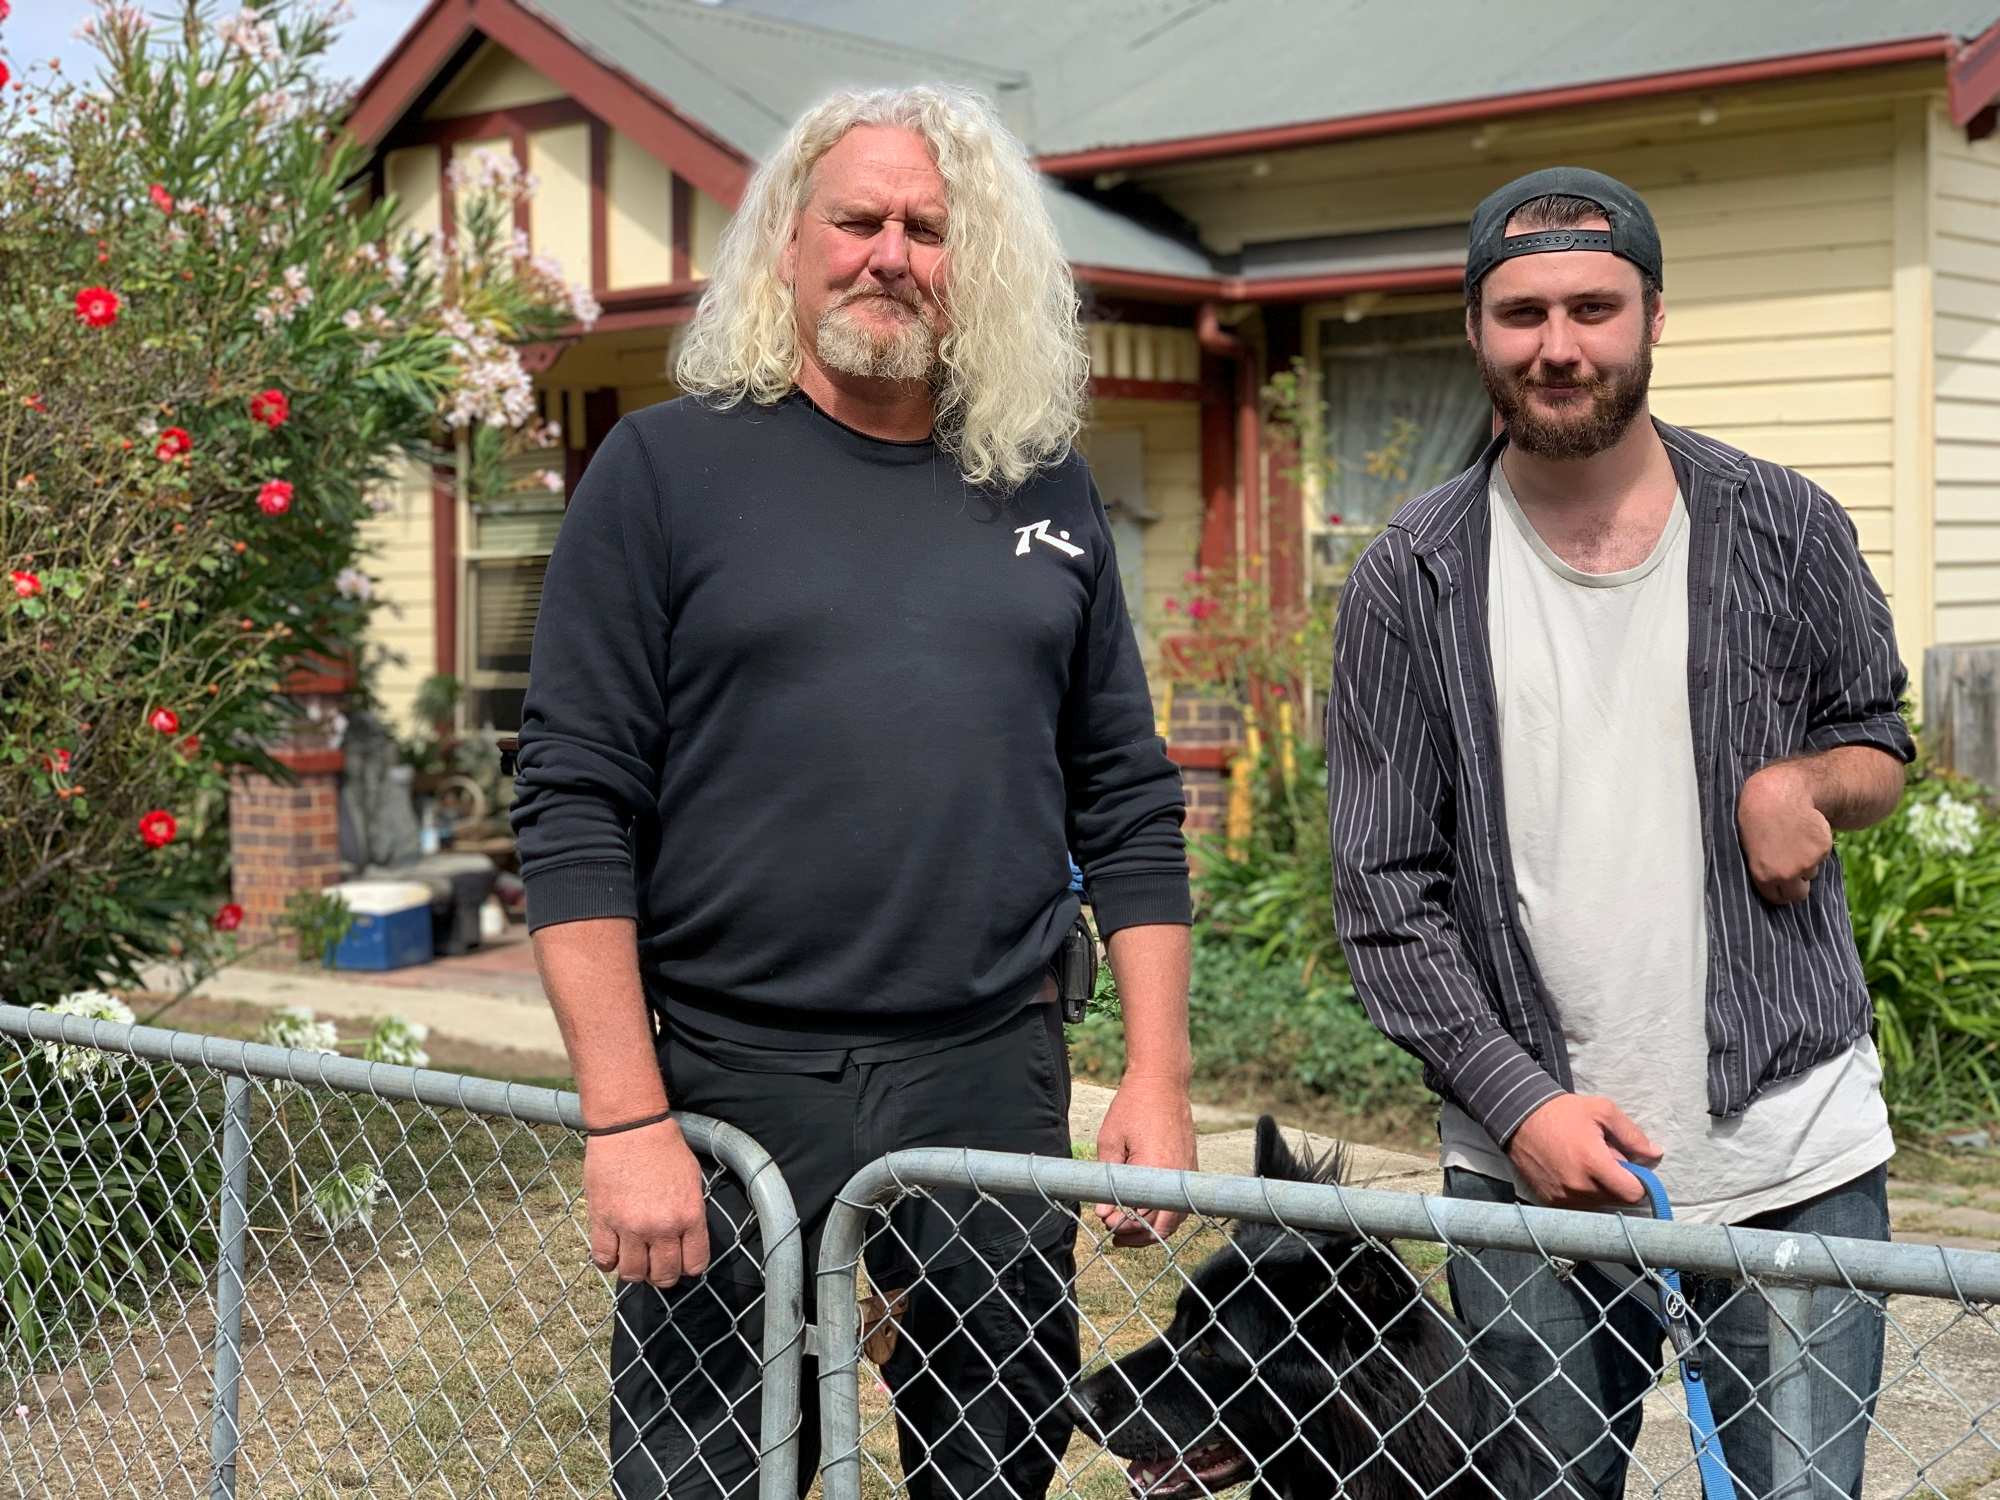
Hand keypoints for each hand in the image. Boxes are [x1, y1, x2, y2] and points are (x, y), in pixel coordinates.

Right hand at [582, 1119, 709, 1285]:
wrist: (631, 1127)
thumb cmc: (664, 1147)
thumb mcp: (692, 1179)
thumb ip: (691, 1213)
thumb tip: (688, 1237)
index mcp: (689, 1215)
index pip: (695, 1264)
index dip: (688, 1267)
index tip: (682, 1261)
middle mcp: (661, 1227)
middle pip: (664, 1276)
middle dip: (662, 1275)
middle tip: (656, 1264)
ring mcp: (630, 1227)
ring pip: (633, 1274)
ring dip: (635, 1271)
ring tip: (634, 1258)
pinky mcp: (603, 1221)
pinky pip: (604, 1259)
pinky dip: (608, 1262)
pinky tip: (613, 1252)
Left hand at [1094, 1073, 1196, 1246]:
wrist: (1162, 1082)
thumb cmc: (1133, 1107)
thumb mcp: (1110, 1140)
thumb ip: (1107, 1180)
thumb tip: (1104, 1213)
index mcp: (1156, 1169)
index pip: (1142, 1217)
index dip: (1123, 1226)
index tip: (1105, 1223)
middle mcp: (1177, 1176)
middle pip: (1163, 1226)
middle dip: (1139, 1236)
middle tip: (1115, 1237)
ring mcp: (1188, 1173)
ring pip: (1177, 1219)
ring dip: (1155, 1230)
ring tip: (1130, 1232)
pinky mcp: (1191, 1168)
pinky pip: (1182, 1204)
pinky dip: (1167, 1216)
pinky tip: (1149, 1216)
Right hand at [1505, 1093, 1661, 1210]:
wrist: (1519, 1117)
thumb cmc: (1563, 1112)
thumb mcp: (1602, 1111)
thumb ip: (1632, 1135)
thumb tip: (1656, 1154)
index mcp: (1594, 1164)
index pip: (1633, 1194)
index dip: (1639, 1183)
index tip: (1633, 1170)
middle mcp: (1579, 1187)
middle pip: (1617, 1201)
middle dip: (1618, 1184)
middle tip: (1606, 1161)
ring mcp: (1563, 1197)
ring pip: (1598, 1205)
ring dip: (1601, 1190)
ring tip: (1587, 1166)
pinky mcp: (1550, 1202)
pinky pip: (1579, 1206)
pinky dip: (1583, 1194)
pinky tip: (1573, 1173)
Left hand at [1738, 761, 1832, 905]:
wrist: (1777, 796)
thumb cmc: (1756, 818)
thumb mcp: (1750, 848)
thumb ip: (1761, 869)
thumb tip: (1771, 884)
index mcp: (1763, 875)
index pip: (1778, 898)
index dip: (1781, 890)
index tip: (1782, 882)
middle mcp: (1785, 874)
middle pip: (1798, 894)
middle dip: (1798, 883)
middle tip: (1793, 865)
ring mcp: (1806, 862)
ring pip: (1811, 872)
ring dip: (1807, 862)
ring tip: (1795, 840)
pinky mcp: (1821, 850)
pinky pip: (1822, 856)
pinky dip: (1817, 847)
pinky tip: (1805, 832)